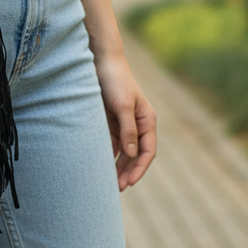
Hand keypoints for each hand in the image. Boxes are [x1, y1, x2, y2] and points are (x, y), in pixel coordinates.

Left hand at [93, 51, 156, 190]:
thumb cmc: (115, 80)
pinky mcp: (110, 120)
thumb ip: (128, 130)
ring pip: (123, 150)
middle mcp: (138, 124)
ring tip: (108, 182)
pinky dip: (107, 153)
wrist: (100, 60)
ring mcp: (123, 122)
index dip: (140, 168)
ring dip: (117, 165)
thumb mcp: (123, 106)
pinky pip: (111, 142)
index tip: (129, 182)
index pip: (147, 151)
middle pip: (135, 154)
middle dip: (128, 171)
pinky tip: (100, 164)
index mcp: (147, 120)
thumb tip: (132, 155)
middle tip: (117, 188)